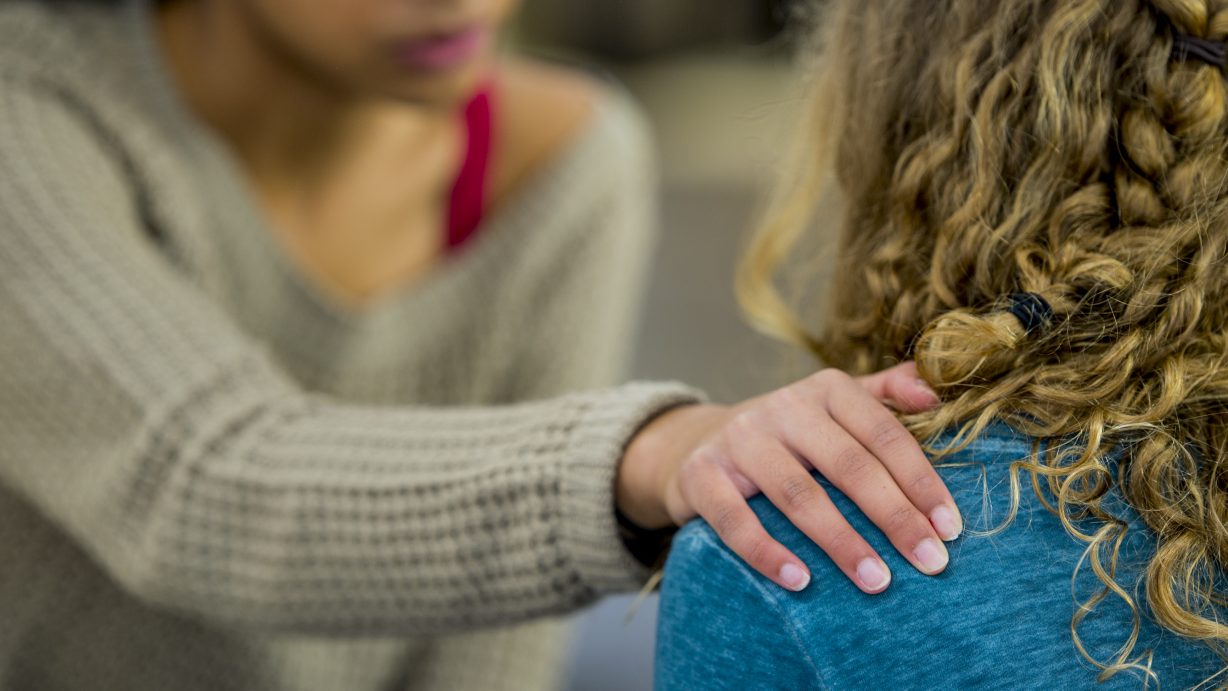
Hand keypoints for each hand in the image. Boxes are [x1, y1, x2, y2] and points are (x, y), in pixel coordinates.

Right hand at [616, 362, 960, 593]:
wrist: (697, 444)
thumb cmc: (788, 436)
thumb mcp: (834, 406)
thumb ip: (886, 395)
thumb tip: (936, 395)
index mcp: (825, 389)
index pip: (883, 434)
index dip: (920, 481)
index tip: (950, 529)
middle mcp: (781, 407)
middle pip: (848, 465)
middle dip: (894, 517)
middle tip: (930, 563)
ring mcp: (737, 439)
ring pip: (797, 494)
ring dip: (841, 541)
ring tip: (877, 581)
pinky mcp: (701, 474)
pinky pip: (734, 519)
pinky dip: (767, 552)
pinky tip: (800, 581)